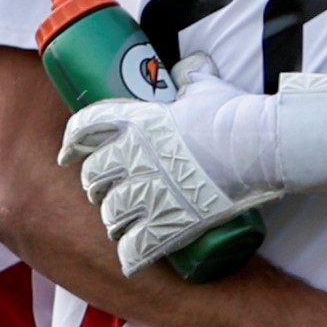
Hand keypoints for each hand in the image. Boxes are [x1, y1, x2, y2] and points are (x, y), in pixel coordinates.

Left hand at [63, 86, 281, 272]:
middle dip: (95, 186)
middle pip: (94, 177)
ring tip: (122, 224)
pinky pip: (136, 246)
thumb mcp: (205, 87)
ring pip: (111, 213)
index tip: (66, 154)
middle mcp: (135, 157)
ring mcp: (151, 191)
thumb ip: (191, 78)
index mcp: (137, 122)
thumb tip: (188, 69)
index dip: (72, 143)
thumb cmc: (231, 113)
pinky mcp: (171, 221)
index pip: (87, 128)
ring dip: (113, 220)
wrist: (259, 146)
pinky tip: (130, 257)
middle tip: (105, 191)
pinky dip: (130, 254)